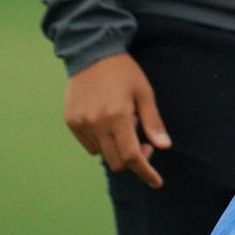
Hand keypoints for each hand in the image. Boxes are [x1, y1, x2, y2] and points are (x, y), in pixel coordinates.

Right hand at [64, 52, 169, 187]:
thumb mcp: (145, 93)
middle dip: (133, 159)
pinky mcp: (70, 122)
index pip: (131, 156)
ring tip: (124, 123)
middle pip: (116, 161)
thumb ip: (153, 122)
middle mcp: (96, 124)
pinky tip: (108, 122)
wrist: (92, 53)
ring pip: (101, 153)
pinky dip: (101, 141)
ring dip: (116, 148)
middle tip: (144, 142)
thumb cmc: (124, 72)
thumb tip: (164, 146)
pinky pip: (88, 144)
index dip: (145, 171)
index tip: (156, 181)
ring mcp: (80, 124)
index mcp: (118, 117)